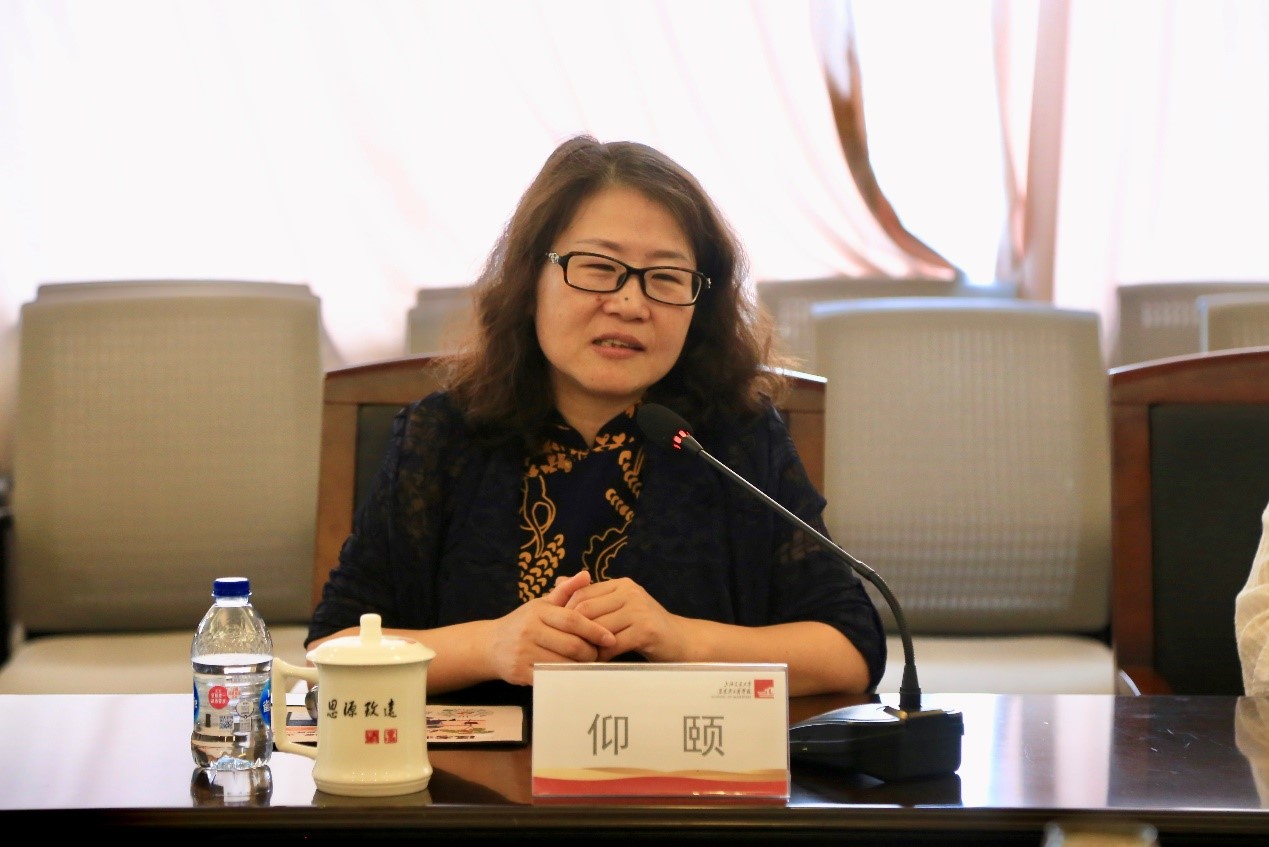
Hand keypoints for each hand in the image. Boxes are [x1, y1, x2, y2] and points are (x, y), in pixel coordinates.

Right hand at [484, 570, 615, 684]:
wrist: (490, 645)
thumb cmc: (523, 623)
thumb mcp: (541, 604)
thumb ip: (565, 591)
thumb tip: (586, 575)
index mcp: (538, 611)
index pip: (572, 620)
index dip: (594, 630)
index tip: (610, 638)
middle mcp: (529, 630)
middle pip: (571, 644)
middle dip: (590, 652)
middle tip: (599, 654)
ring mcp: (523, 652)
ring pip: (563, 663)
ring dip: (580, 667)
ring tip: (589, 665)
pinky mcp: (520, 672)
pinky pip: (550, 677)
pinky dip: (565, 678)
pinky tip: (572, 675)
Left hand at [564, 576, 687, 662]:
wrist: (682, 641)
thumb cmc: (646, 627)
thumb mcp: (620, 607)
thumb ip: (594, 597)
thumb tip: (557, 583)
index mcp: (621, 585)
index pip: (582, 592)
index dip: (566, 612)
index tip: (559, 631)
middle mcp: (630, 592)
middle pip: (586, 608)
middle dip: (574, 630)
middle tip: (564, 647)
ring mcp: (639, 610)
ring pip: (598, 627)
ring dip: (586, 646)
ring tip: (579, 658)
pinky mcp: (646, 630)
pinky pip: (614, 644)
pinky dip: (602, 656)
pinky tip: (598, 664)